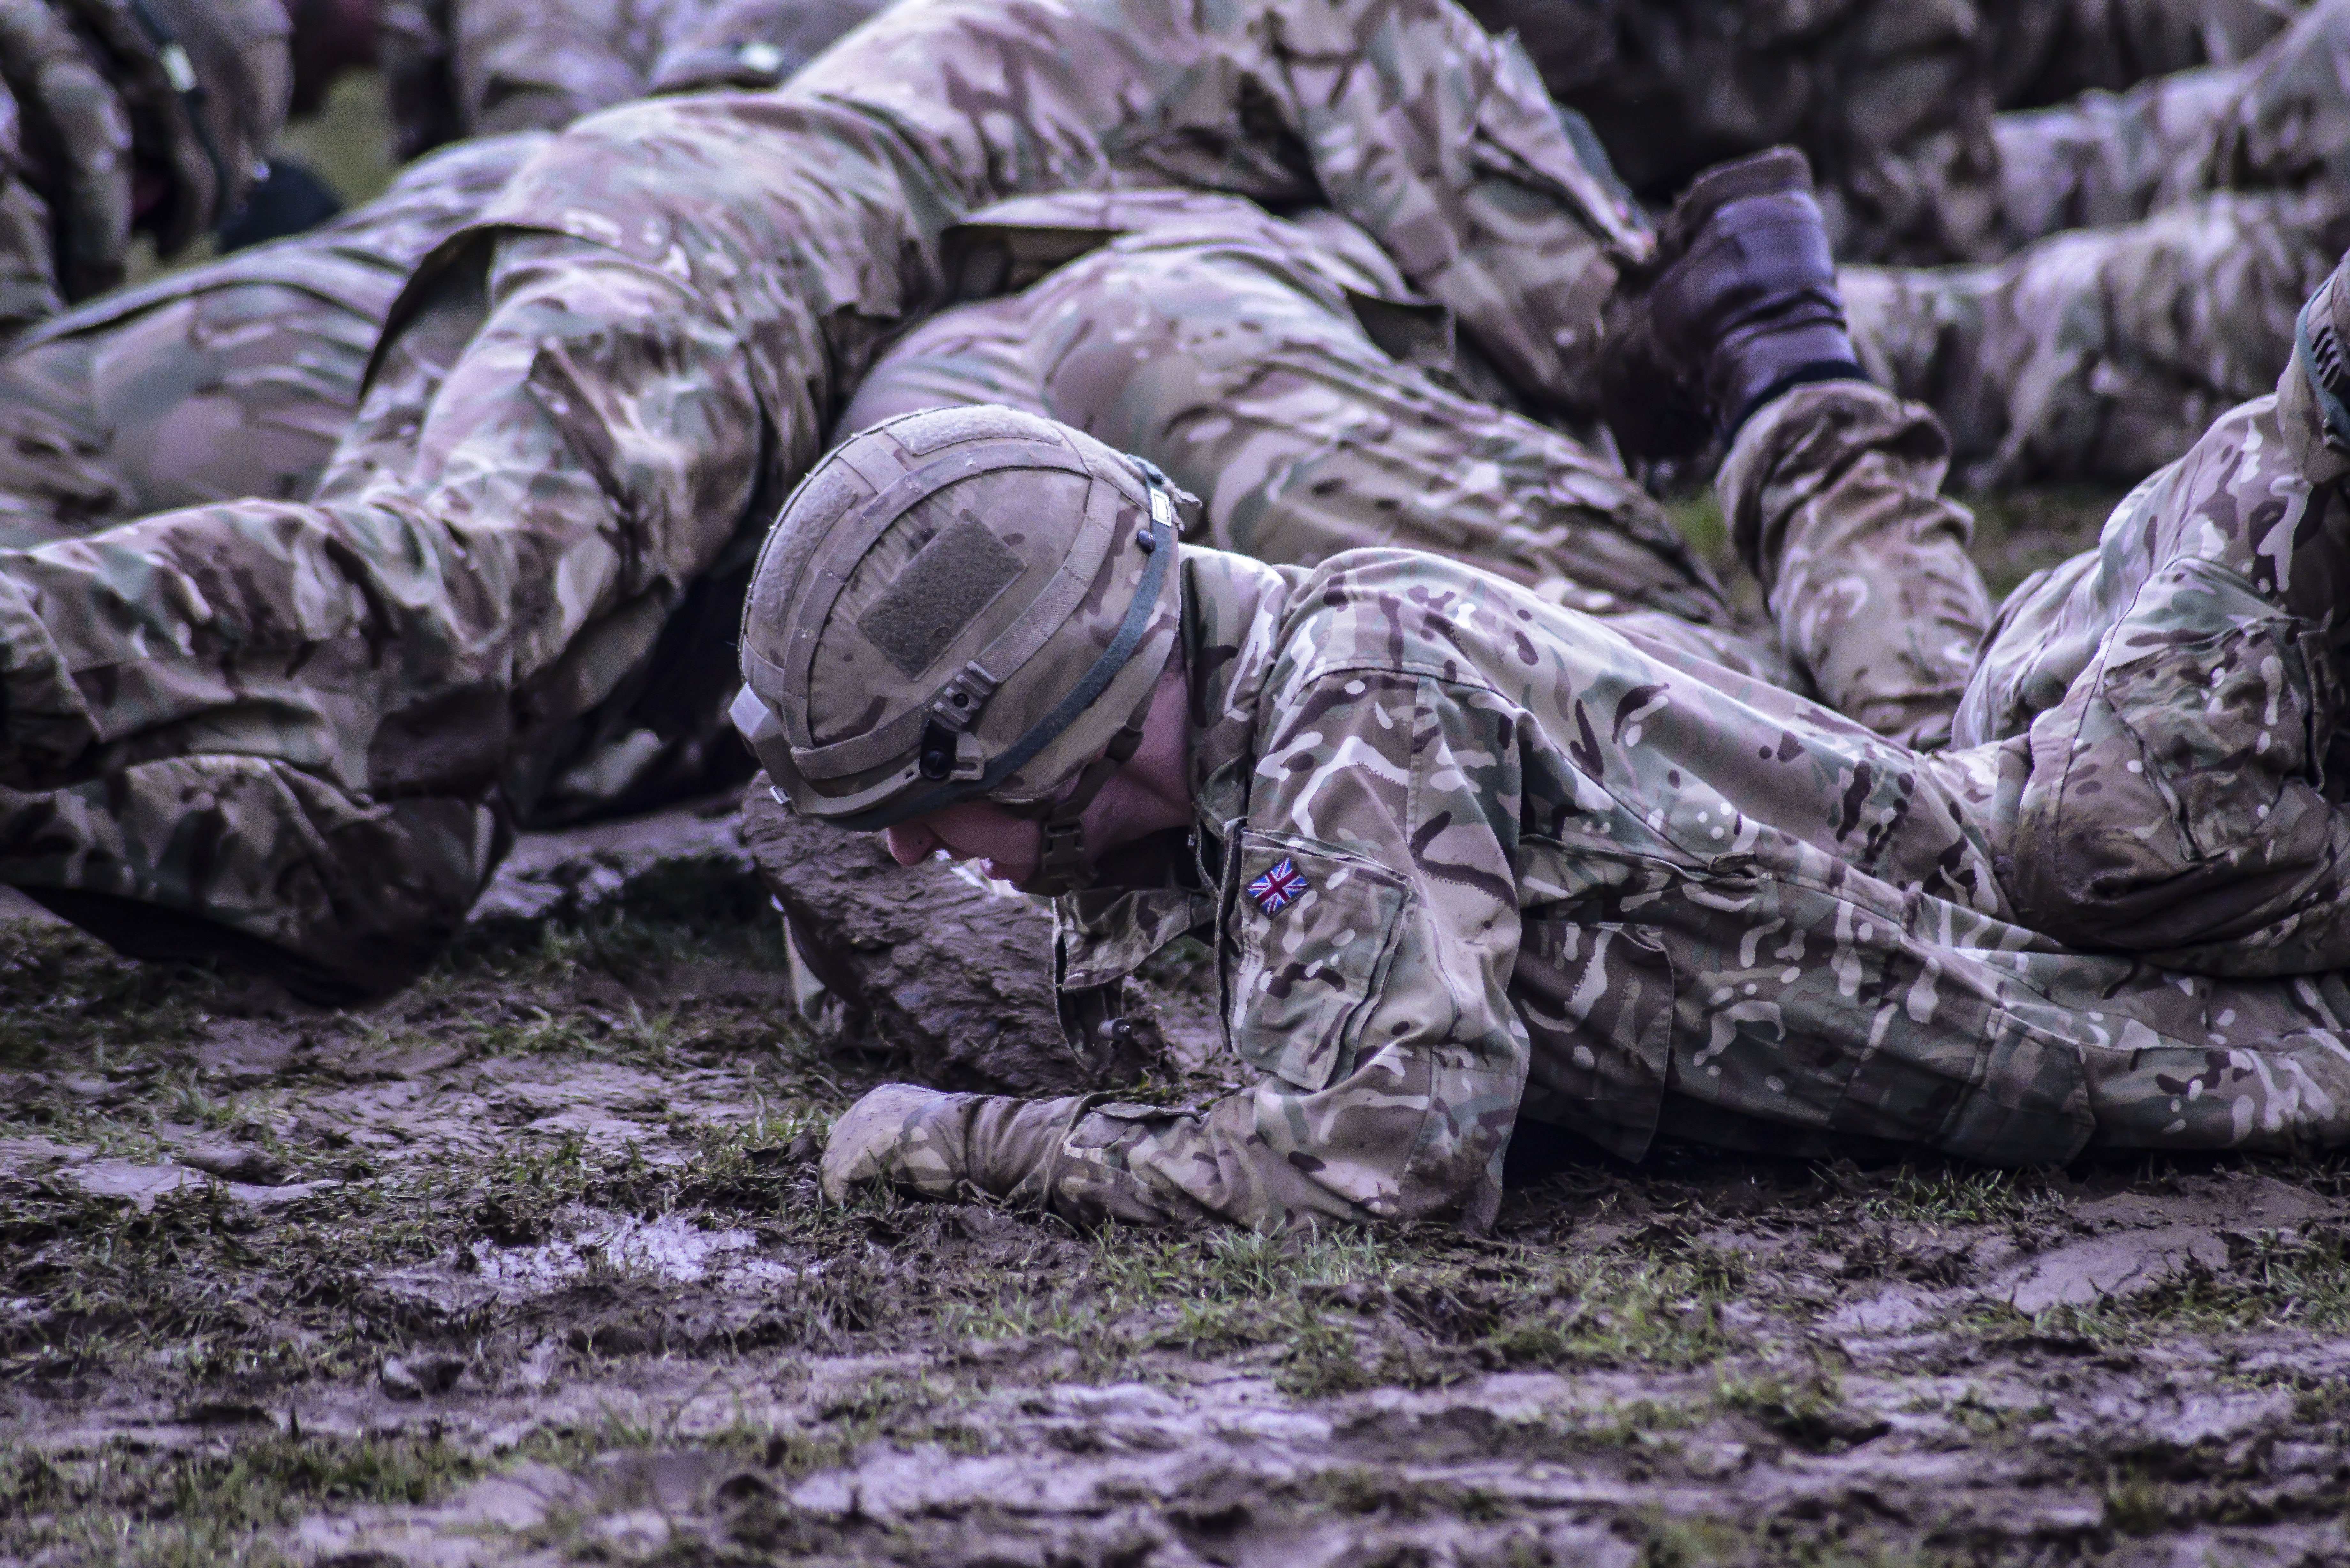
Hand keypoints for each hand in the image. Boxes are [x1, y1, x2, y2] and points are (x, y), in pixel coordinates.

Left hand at [819, 1083, 966, 1202]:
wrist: (976, 1137)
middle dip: (838, 1168)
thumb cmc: (961, 1139)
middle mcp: (869, 1105)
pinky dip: (838, 1190)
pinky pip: (839, 1173)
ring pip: (834, 1158)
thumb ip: (901, 1138)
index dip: (848, 1154)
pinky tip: (842, 1201)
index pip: (851, 1128)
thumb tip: (884, 1164)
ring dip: (837, 1182)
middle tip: (847, 1193)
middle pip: (837, 1141)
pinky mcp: (866, 1148)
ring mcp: (866, 1124)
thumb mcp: (923, 1130)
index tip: (853, 1177)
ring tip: (845, 1200)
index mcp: (884, 1097)